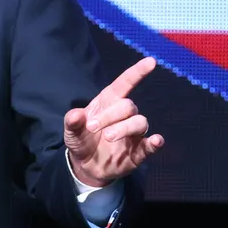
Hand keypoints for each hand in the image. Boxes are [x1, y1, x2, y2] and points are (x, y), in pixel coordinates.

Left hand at [64, 57, 163, 186]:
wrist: (85, 165)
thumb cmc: (81, 140)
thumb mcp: (71, 131)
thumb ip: (72, 122)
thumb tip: (75, 115)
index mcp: (109, 102)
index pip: (125, 84)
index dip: (137, 72)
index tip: (150, 62)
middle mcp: (124, 115)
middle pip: (128, 106)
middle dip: (110, 115)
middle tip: (92, 127)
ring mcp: (133, 132)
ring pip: (139, 122)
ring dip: (124, 128)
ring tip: (107, 137)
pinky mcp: (138, 151)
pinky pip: (150, 145)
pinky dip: (155, 143)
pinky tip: (156, 141)